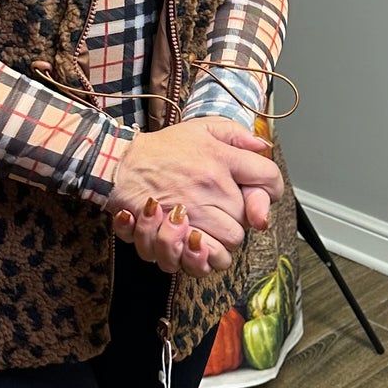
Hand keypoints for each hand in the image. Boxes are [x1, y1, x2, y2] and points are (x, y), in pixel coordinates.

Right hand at [110, 117, 282, 276]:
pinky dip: (202, 258)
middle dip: (237, 217)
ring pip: (230, 242)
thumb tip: (263, 146)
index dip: (270, 190)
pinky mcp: (174, 233)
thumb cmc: (161, 149)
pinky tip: (194, 244)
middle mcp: (212, 185)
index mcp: (222, 158)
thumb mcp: (200, 128)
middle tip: (219, 210)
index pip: (269, 178)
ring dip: (221, 240)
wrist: (117, 165)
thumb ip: (235, 134)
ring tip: (207, 231)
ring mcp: (193, 210)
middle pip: (249, 218)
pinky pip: (204, 258)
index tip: (261, 195)